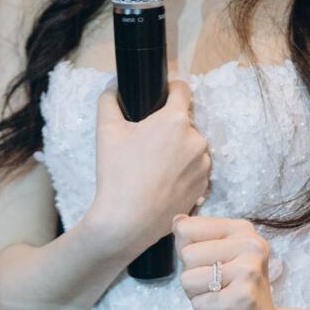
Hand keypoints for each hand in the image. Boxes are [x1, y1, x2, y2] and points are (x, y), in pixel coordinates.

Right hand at [86, 80, 211, 258]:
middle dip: (168, 129)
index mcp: (175, 120)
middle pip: (184, 123)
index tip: (161, 97)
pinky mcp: (203, 187)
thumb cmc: (117, 174)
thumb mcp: (106, 131)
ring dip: (177, 151)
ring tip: (153, 168)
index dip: (170, 89)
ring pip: (191, 147)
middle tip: (145, 144)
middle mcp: (196, 139)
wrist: (128, 221)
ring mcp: (203, 165)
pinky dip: (182, 173)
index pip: (183, 90)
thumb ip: (108, 100)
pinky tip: (162, 183)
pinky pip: (194, 170)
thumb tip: (112, 87)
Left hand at [176, 213, 278, 309]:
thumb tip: (177, 220)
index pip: (187, 229)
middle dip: (193, 277)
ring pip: (188, 279)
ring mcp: (250, 270)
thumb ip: (193, 239)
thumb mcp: (211, 259)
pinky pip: (199, 303)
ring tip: (221, 298)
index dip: (189, 254)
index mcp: (241, 229)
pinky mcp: (244, 296)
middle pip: (187, 255)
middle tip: (218, 286)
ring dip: (198, 296)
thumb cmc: (233, 291)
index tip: (212, 265)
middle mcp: (250, 245)